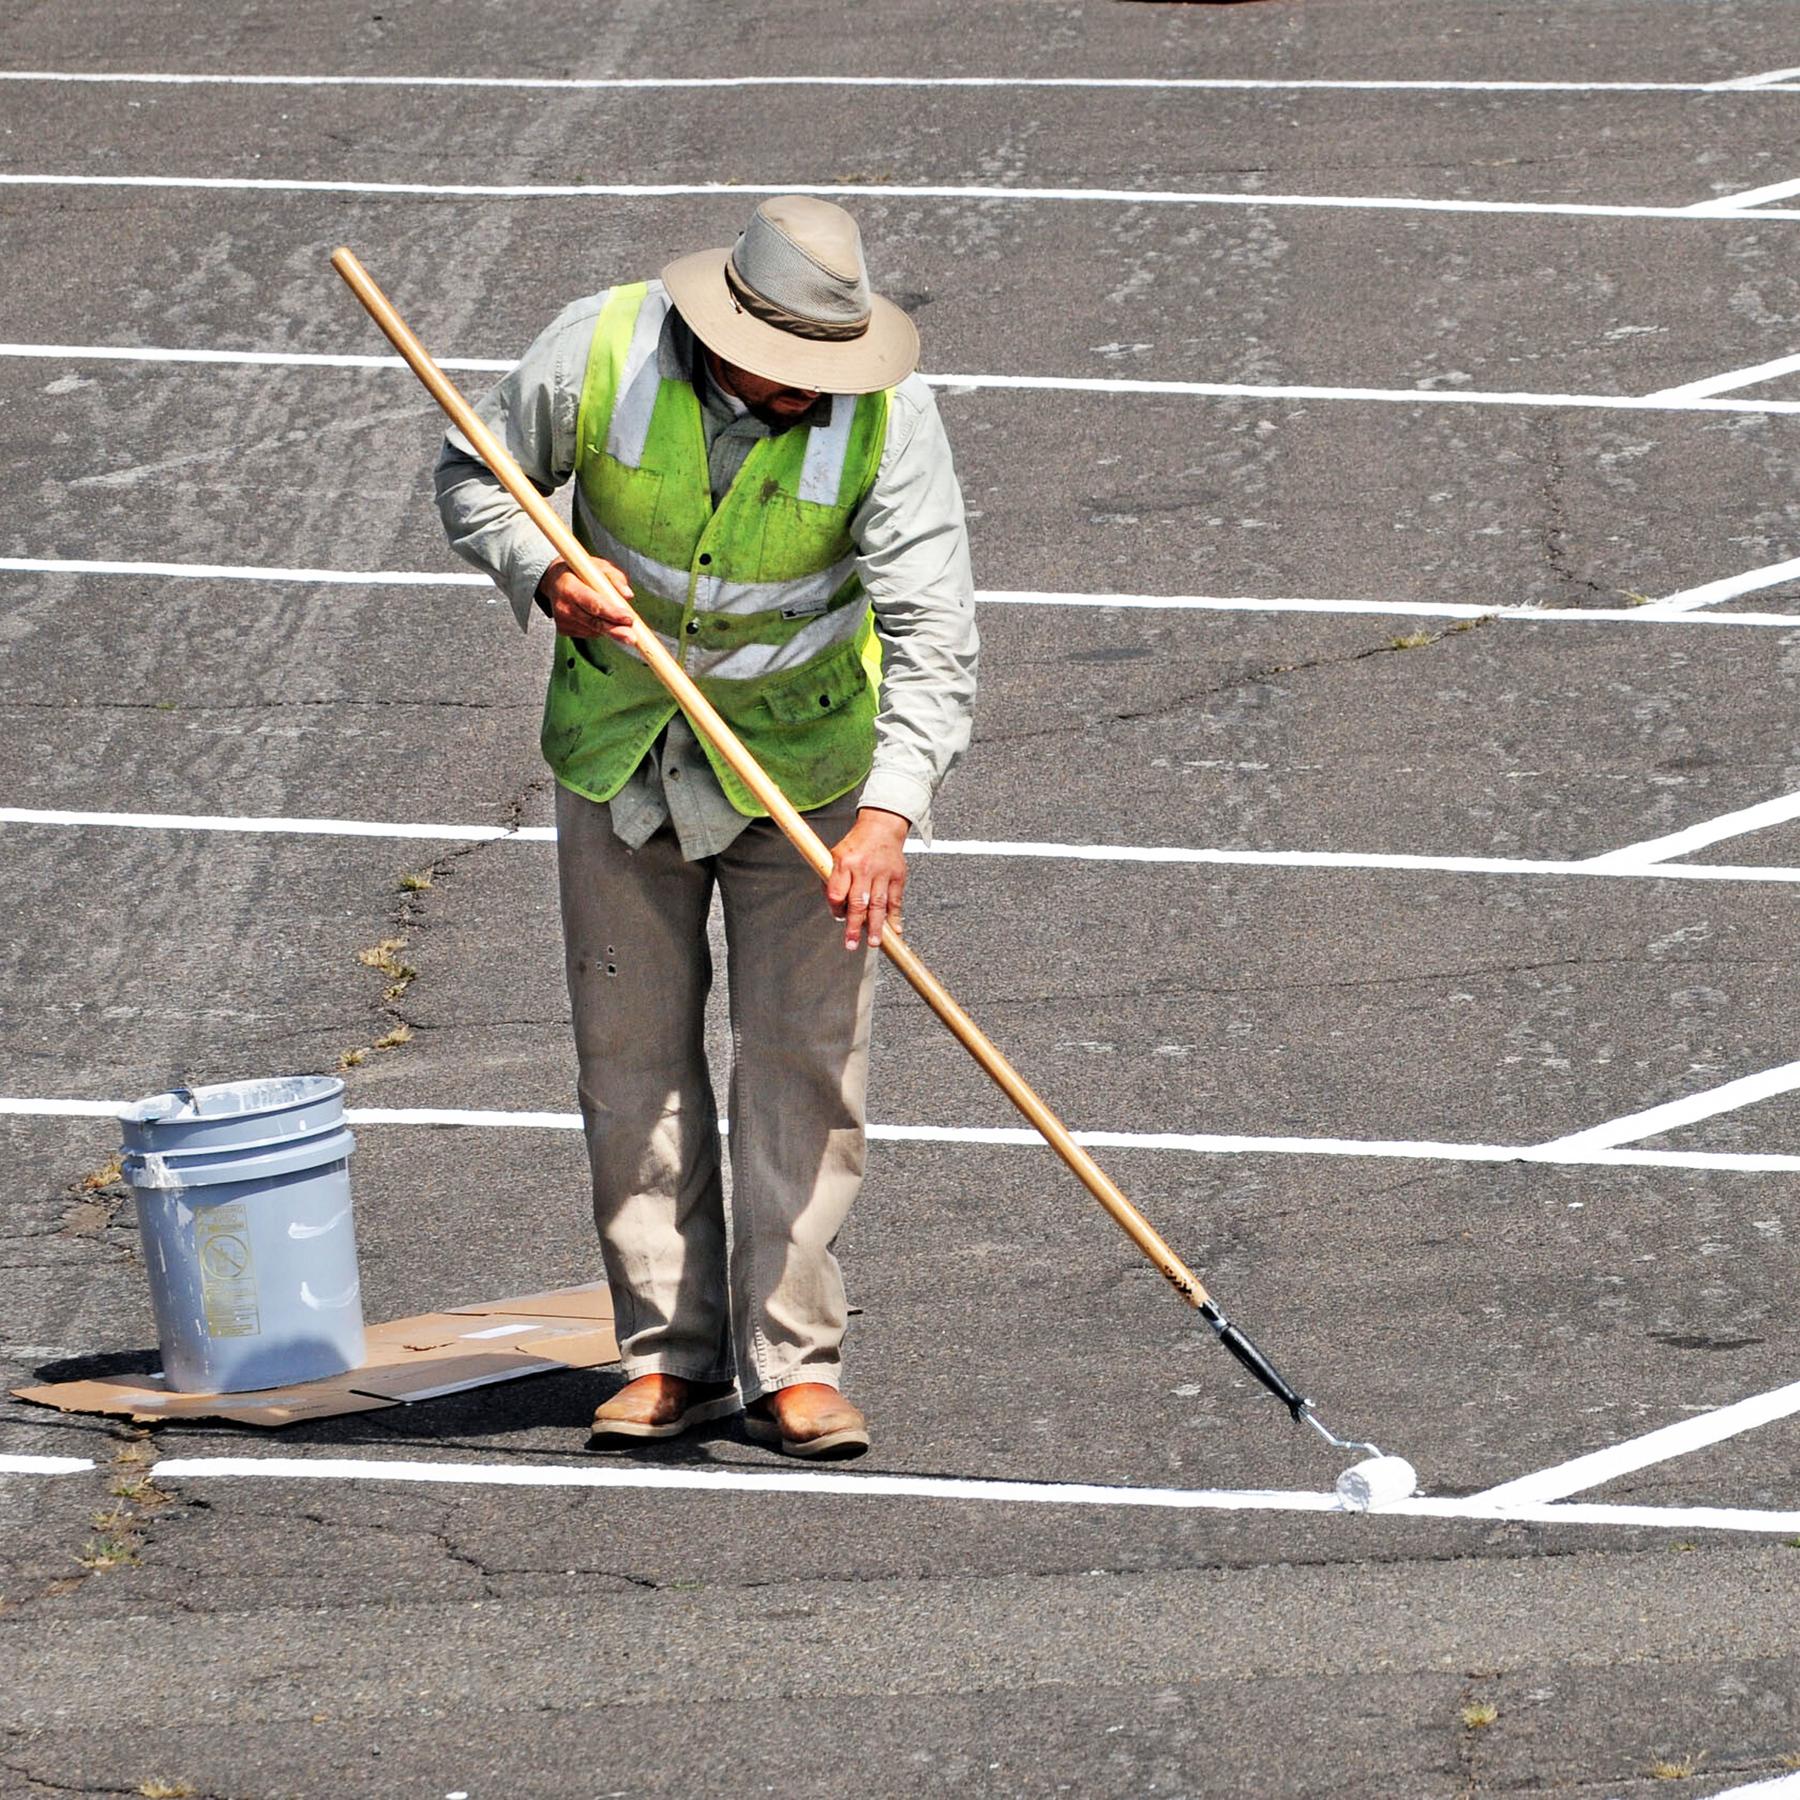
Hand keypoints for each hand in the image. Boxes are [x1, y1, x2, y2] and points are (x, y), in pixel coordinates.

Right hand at [537, 557, 636, 643]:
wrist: (553, 580)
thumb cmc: (580, 571)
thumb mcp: (597, 566)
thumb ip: (614, 577)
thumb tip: (628, 595)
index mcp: (570, 587)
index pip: (594, 604)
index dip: (612, 613)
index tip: (629, 618)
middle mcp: (563, 606)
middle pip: (594, 622)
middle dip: (616, 631)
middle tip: (633, 638)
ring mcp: (562, 621)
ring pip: (594, 630)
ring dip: (610, 628)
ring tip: (621, 622)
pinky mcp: (563, 630)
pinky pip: (589, 632)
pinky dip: (599, 628)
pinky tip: (599, 617)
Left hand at [826, 808, 910, 949]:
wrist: (881, 827)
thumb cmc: (856, 844)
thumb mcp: (836, 855)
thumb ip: (833, 880)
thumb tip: (836, 909)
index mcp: (845, 863)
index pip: (837, 892)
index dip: (836, 908)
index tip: (839, 916)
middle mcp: (864, 868)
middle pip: (858, 902)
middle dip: (854, 926)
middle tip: (851, 944)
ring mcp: (882, 873)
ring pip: (878, 904)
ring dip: (876, 926)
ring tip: (874, 942)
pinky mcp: (897, 876)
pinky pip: (896, 900)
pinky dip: (895, 917)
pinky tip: (895, 930)